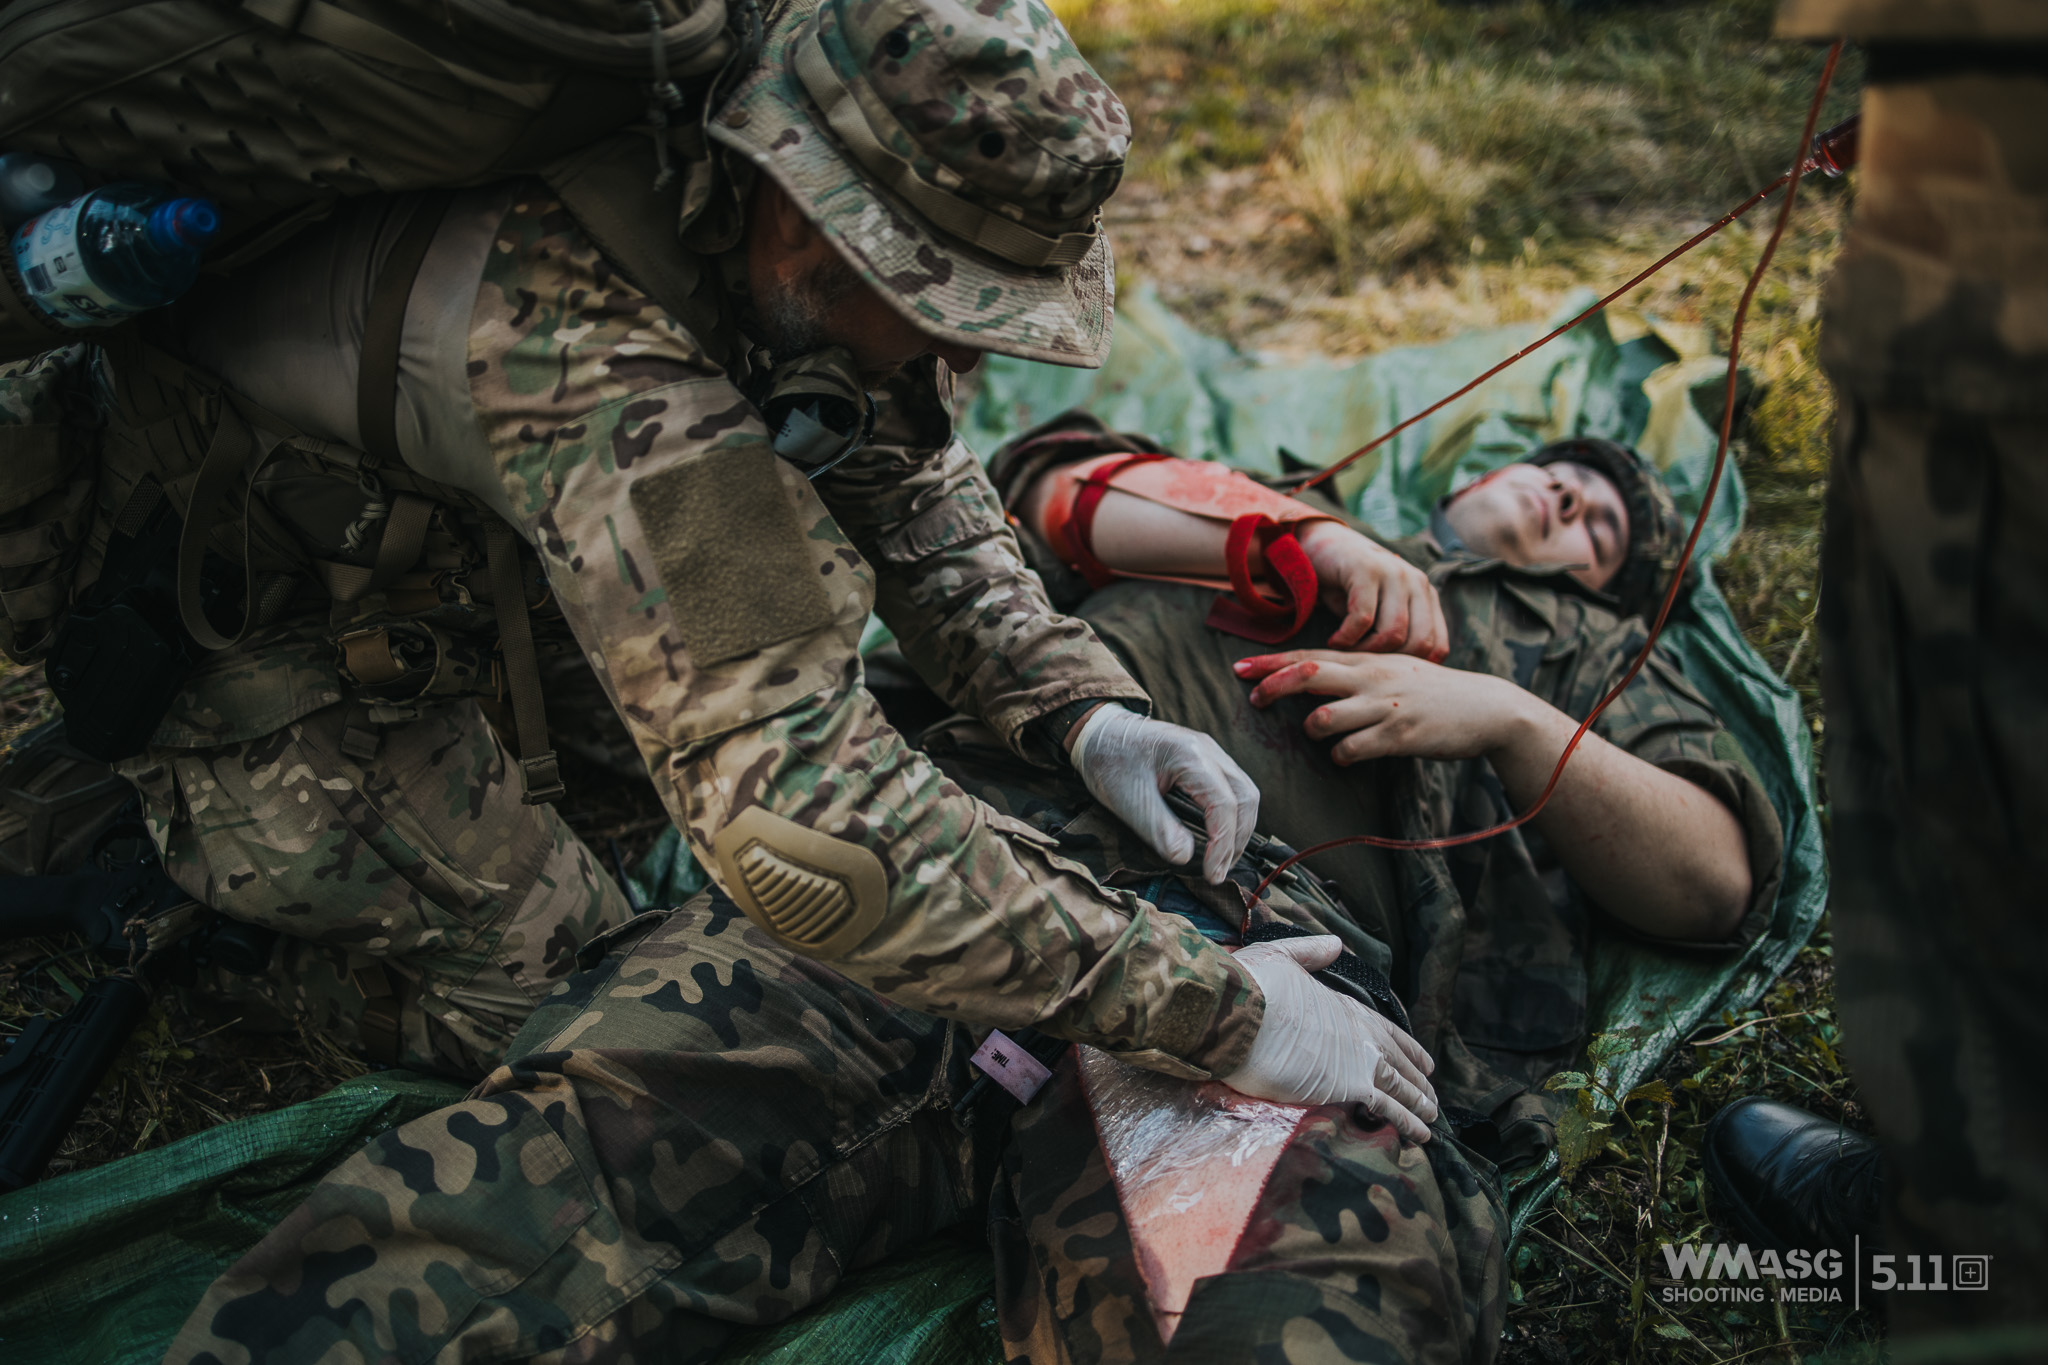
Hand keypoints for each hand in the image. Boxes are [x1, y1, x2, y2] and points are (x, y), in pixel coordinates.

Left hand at [1069, 704, 1258, 883]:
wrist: (1099, 732)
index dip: (1222, 845)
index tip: (1212, 875)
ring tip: (1221, 860)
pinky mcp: (1205, 760)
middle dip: (1237, 839)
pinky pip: (1232, 788)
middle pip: (1246, 797)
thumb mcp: (1129, 800)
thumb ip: (1160, 830)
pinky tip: (1216, 837)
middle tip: (1219, 872)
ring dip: (1238, 829)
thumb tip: (1187, 858)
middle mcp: (1208, 750)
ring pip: (1244, 792)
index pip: (1224, 805)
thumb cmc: (1110, 762)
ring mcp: (1210, 752)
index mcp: (1190, 755)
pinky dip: (1231, 816)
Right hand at [1224, 935, 1437, 1139]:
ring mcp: (1360, 1059)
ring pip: (1400, 1085)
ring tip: (1432, 1117)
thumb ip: (1310, 953)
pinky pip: (1389, 1108)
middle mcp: (1360, 1032)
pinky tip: (1421, 1134)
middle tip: (1431, 1095)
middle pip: (1398, 1060)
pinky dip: (1409, 1122)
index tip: (1423, 1061)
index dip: (1407, 1047)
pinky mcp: (1351, 1086)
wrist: (1237, 1012)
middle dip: (1417, 1079)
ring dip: (1419, 1102)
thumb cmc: (1251, 985)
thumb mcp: (1281, 956)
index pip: (1385, 1030)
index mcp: (1344, 1006)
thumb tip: (1334, 943)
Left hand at [1234, 649, 1531, 764]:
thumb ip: (1356, 673)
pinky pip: (1353, 749)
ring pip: (1324, 717)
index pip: (1310, 656)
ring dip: (1313, 730)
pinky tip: (1348, 756)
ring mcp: (1385, 707)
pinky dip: (1341, 755)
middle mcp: (1372, 679)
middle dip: (1274, 686)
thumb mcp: (1395, 671)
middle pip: (1309, 675)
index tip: (1239, 667)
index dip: (1272, 661)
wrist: (1487, 708)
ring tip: (1323, 735)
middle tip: (1253, 698)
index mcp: (1368, 662)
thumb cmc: (1434, 692)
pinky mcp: (1400, 736)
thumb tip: (1312, 679)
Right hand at [1294, 521, 1448, 659]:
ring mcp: (1393, 572)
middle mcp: (1416, 581)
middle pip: (1419, 643)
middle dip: (1390, 662)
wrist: (1321, 544)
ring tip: (1346, 654)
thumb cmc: (1350, 587)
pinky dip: (1347, 639)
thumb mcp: (1381, 610)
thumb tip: (1406, 676)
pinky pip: (1363, 619)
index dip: (1412, 667)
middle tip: (1364, 666)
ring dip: (1366, 652)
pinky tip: (1334, 641)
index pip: (1438, 646)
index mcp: (1426, 594)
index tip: (1384, 673)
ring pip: (1393, 632)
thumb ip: (1399, 632)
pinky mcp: (1367, 569)